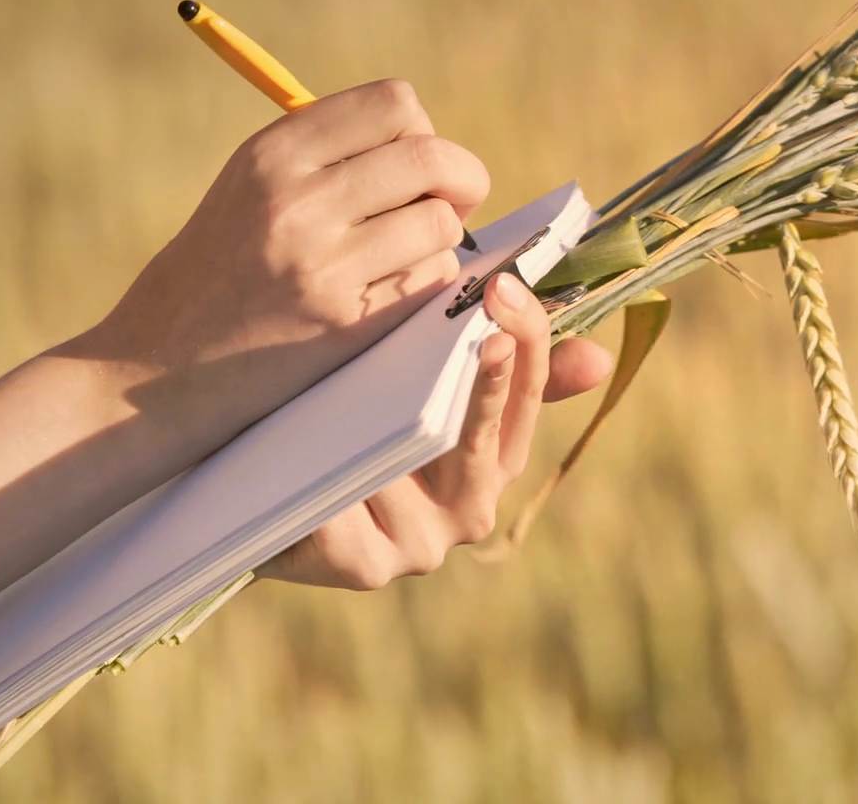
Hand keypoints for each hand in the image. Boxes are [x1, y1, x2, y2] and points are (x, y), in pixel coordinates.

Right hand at [76, 78, 489, 452]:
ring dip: (440, 241)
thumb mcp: (249, 191)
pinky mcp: (343, 323)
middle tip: (450, 206)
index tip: (414, 166)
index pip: (394, 103)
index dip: (423, 131)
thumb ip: (327, 157)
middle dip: (461, 181)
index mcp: (272, 154)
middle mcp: (296, 199)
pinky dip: (426, 286)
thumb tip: (428, 143)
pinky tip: (386, 297)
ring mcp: (321, 263)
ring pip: (441, 224)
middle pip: (432, 158)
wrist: (151, 373)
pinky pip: (431, 282)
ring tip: (403, 258)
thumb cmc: (215, 276)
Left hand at [259, 273, 612, 587]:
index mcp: (495, 456)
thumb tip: (601, 359)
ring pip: (413, 469)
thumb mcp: (413, 381)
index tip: (506, 288)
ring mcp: (424, 542)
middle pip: (487, 435)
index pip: (529, 391)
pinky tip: (302, 458)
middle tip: (486, 334)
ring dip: (378, 430)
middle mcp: (474, 505)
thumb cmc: (346, 422)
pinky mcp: (368, 567)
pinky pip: (350, 519)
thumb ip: (495, 363)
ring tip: (353, 383)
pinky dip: (326, 488)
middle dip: (486, 383)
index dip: (527, 340)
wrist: (256, 496)